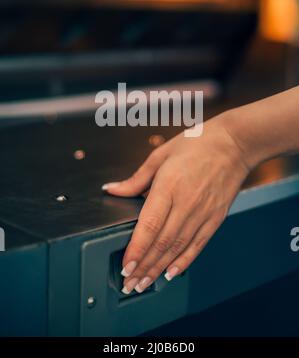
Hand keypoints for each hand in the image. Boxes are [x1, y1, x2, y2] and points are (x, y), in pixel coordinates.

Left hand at [102, 113, 249, 293]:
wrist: (234, 144)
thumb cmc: (196, 144)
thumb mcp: (161, 155)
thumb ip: (136, 179)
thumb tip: (112, 189)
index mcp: (170, 185)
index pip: (150, 225)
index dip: (137, 249)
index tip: (125, 266)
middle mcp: (187, 203)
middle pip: (162, 243)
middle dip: (143, 267)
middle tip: (128, 284)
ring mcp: (203, 213)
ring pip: (178, 248)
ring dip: (158, 269)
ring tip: (143, 283)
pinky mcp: (215, 218)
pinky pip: (197, 245)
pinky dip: (183, 262)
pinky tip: (170, 273)